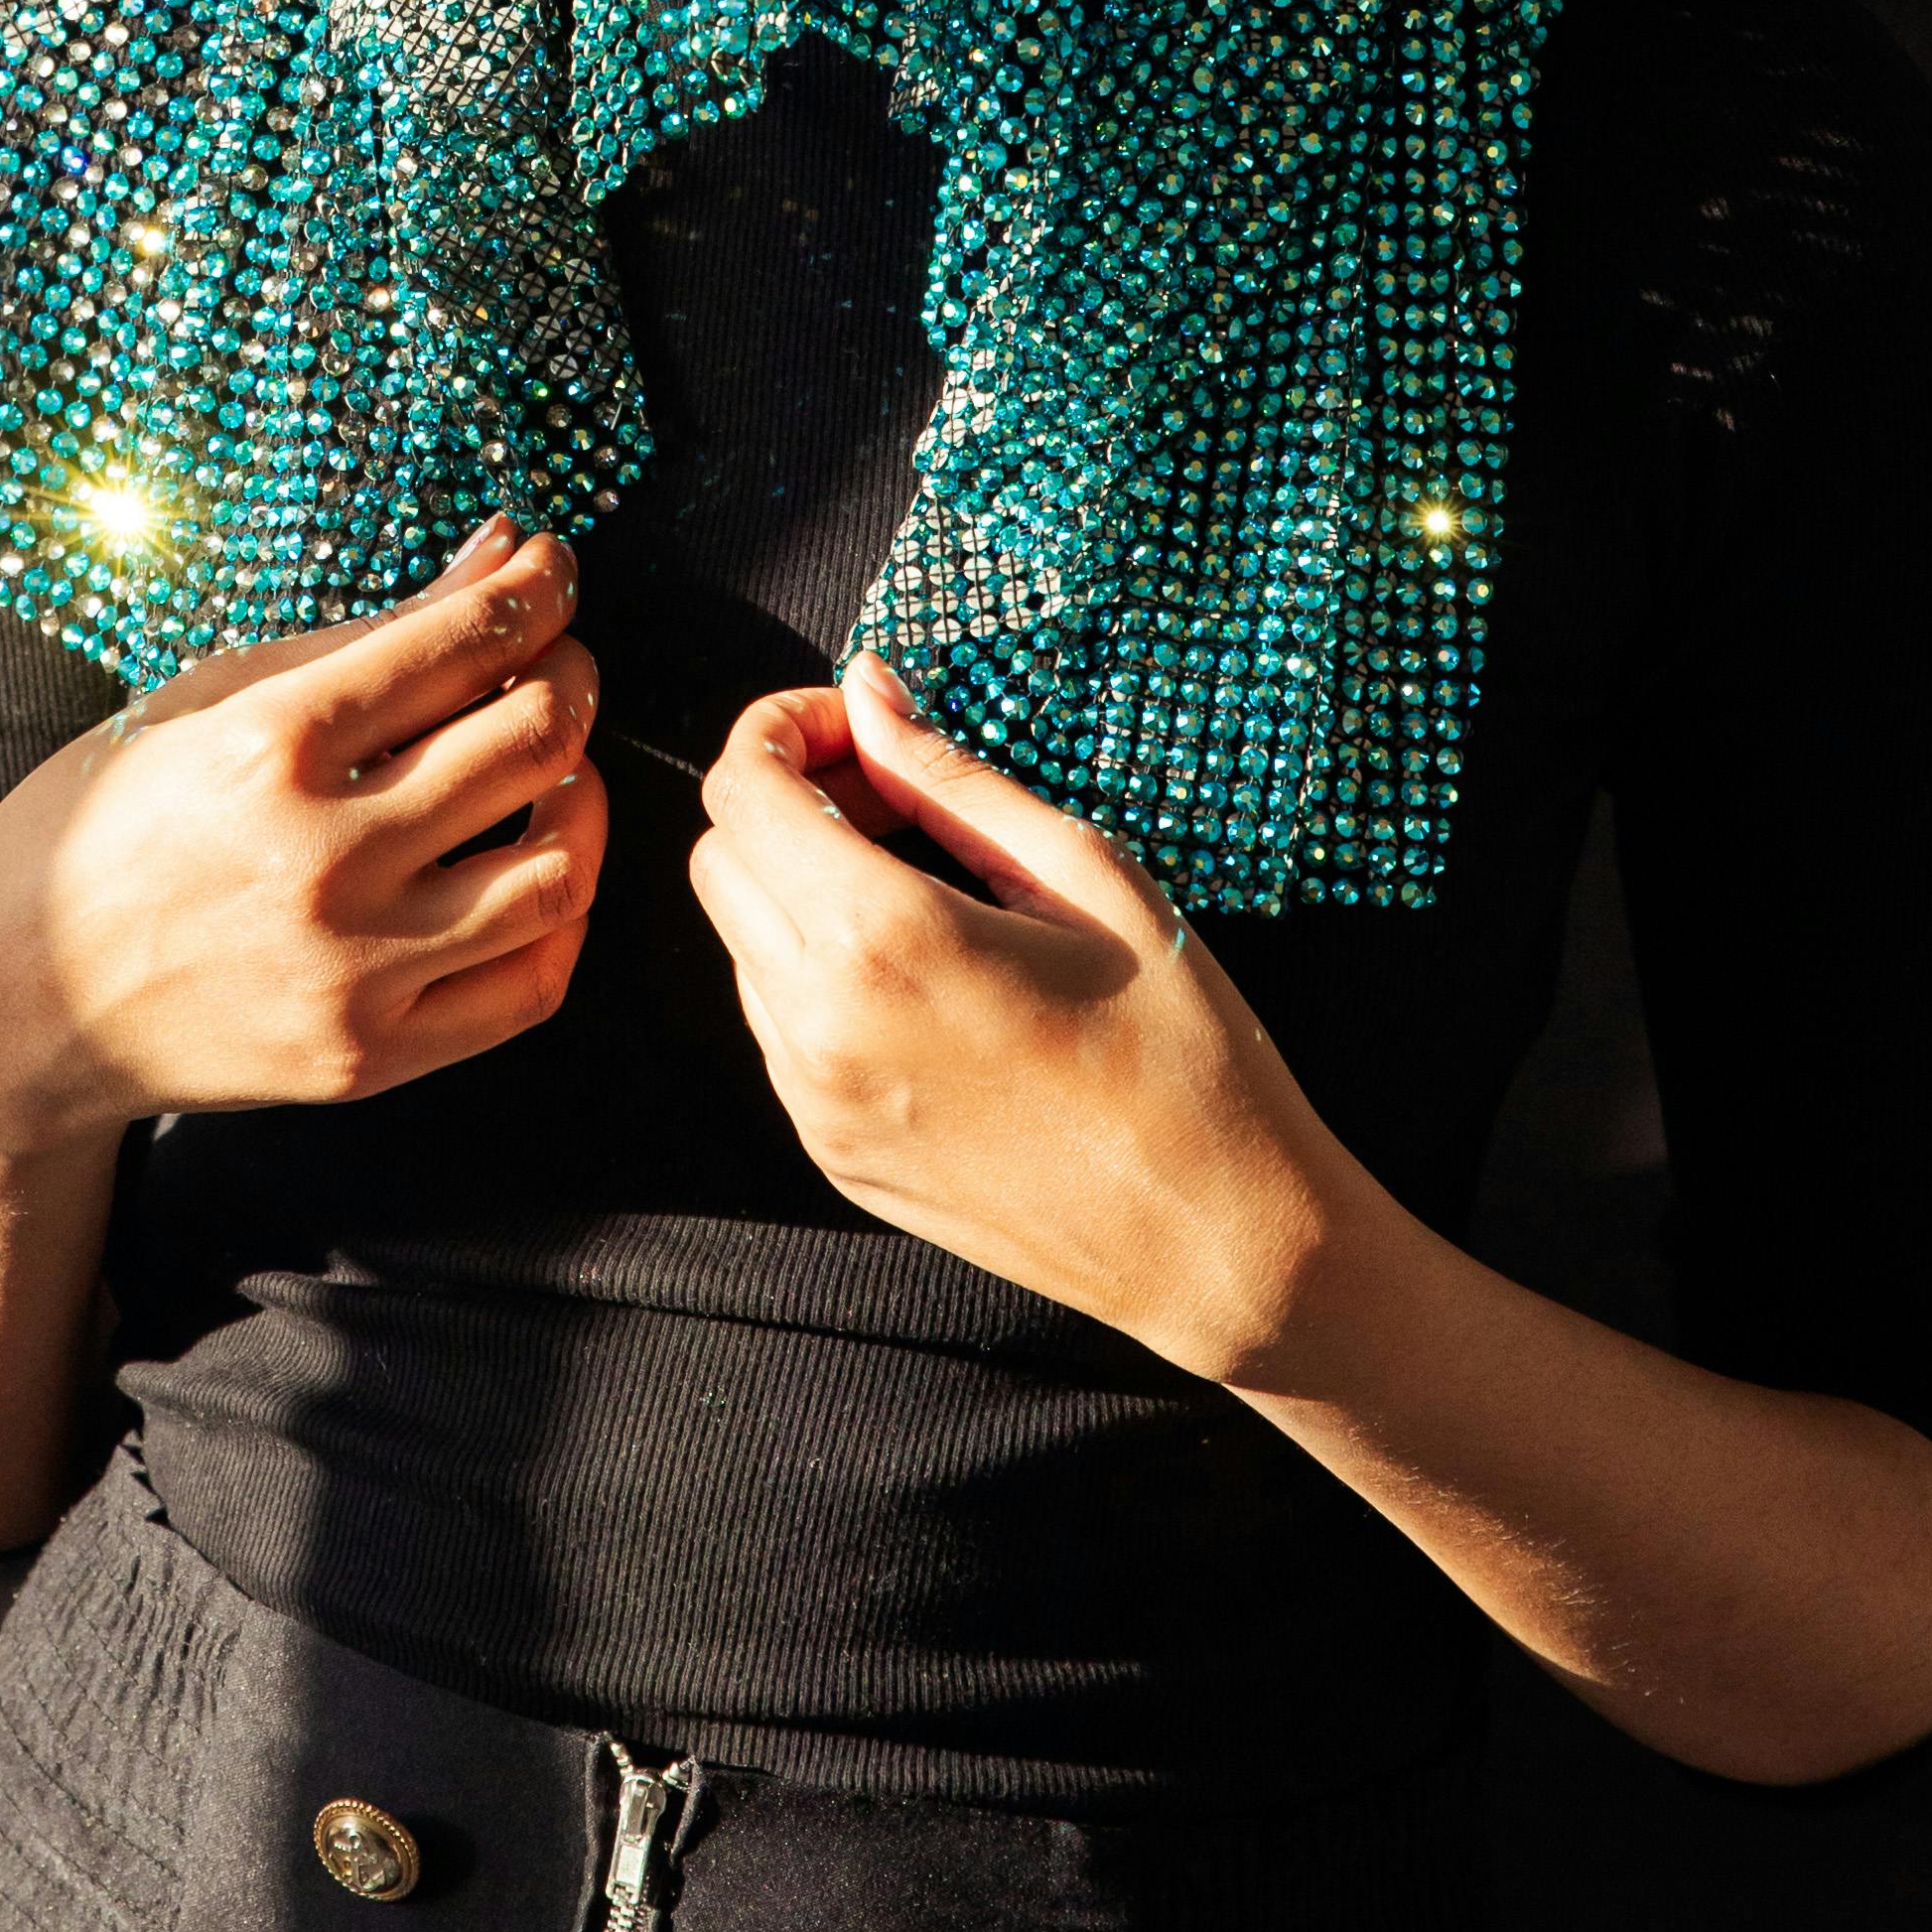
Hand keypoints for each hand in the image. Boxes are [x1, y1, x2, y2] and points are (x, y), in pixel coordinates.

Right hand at [0, 521, 602, 1161]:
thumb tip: (501, 551)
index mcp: (270, 744)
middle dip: (568, 674)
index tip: (550, 571)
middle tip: (557, 654)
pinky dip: (561, 914)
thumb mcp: (206, 699)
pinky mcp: (368, 1058)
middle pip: (527, 741)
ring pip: (555, 868)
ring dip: (581, 791)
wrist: (15, 1005)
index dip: (536, 590)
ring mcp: (352, 969)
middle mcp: (322, 857)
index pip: (463, 642)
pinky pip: (528, 986)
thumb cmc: (98, 828)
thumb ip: (367, 633)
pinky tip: (538, 861)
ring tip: (557, 760)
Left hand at [689, 659, 1354, 1378]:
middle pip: (719, 862)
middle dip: (784, 802)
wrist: (1212, 1240)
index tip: (858, 724)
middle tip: (891, 795)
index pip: (745, 791)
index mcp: (883, 939)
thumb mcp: (1087, 878)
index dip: (782, 728)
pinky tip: (923, 977)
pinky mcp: (830, 1155)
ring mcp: (814, 1102)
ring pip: (741, 947)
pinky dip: (818, 976)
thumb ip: (953, 780)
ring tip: (920, 887)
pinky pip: (779, 1030)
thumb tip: (870, 691)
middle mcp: (819, 1025)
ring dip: (798, 891)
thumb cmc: (1181, 1050)